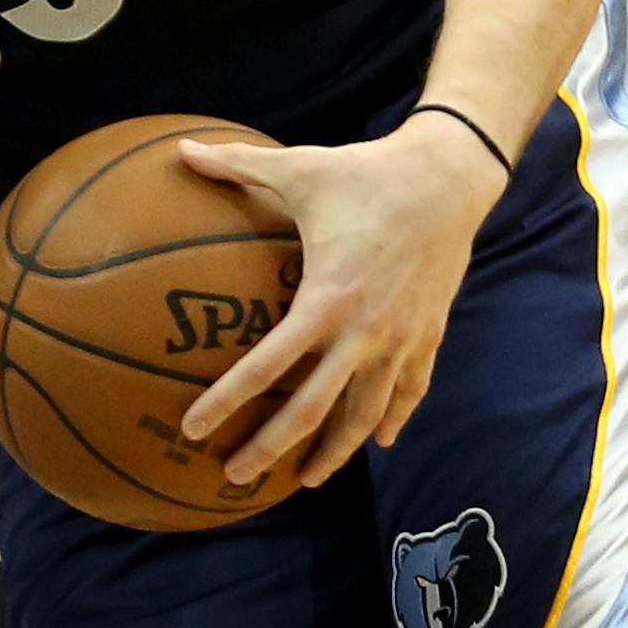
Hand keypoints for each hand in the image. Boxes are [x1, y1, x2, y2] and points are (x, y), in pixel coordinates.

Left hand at [178, 115, 505, 487]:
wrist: (449, 178)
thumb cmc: (365, 172)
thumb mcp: (297, 167)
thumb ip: (234, 164)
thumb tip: (179, 148)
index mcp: (325, 300)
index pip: (267, 366)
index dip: (227, 400)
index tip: (192, 428)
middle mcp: (364, 332)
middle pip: (313, 411)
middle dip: (271, 448)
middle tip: (234, 476)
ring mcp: (401, 339)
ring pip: (366, 414)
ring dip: (334, 451)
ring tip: (306, 478)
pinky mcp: (429, 335)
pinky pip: (411, 390)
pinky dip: (394, 418)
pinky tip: (382, 440)